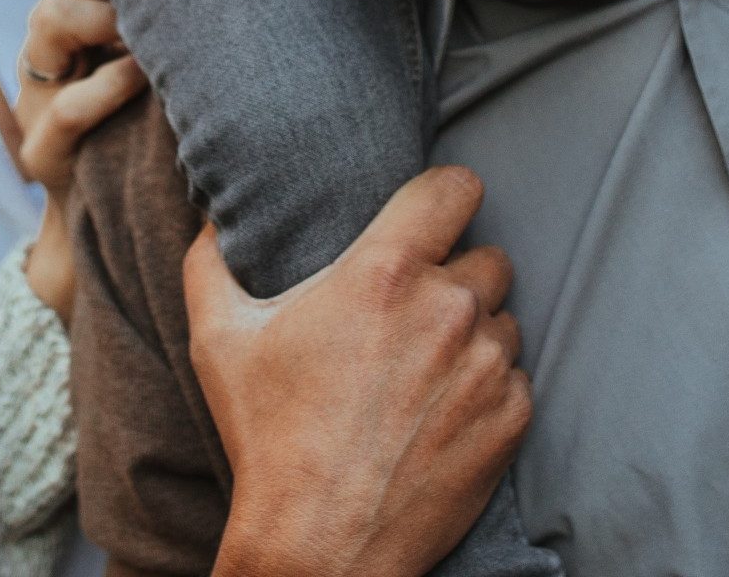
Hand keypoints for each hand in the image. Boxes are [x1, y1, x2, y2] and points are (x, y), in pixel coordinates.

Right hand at [16, 0, 148, 321]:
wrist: (114, 235)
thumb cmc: (152, 141)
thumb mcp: (157, 77)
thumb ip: (172, 33)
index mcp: (68, 31)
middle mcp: (44, 56)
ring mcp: (35, 102)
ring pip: (48, 22)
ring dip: (104, 18)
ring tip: (147, 36)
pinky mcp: (42, 154)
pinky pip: (69, 106)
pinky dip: (110, 86)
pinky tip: (145, 82)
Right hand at [191, 169, 529, 576]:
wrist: (319, 544)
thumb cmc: (268, 438)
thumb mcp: (219, 339)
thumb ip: (212, 261)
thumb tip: (212, 218)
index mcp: (384, 272)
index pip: (457, 187)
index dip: (447, 197)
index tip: (431, 219)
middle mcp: (447, 309)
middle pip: (487, 257)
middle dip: (455, 278)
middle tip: (412, 315)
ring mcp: (486, 365)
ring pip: (504, 320)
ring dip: (475, 335)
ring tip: (424, 372)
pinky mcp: (511, 418)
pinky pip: (517, 378)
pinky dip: (490, 389)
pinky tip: (442, 413)